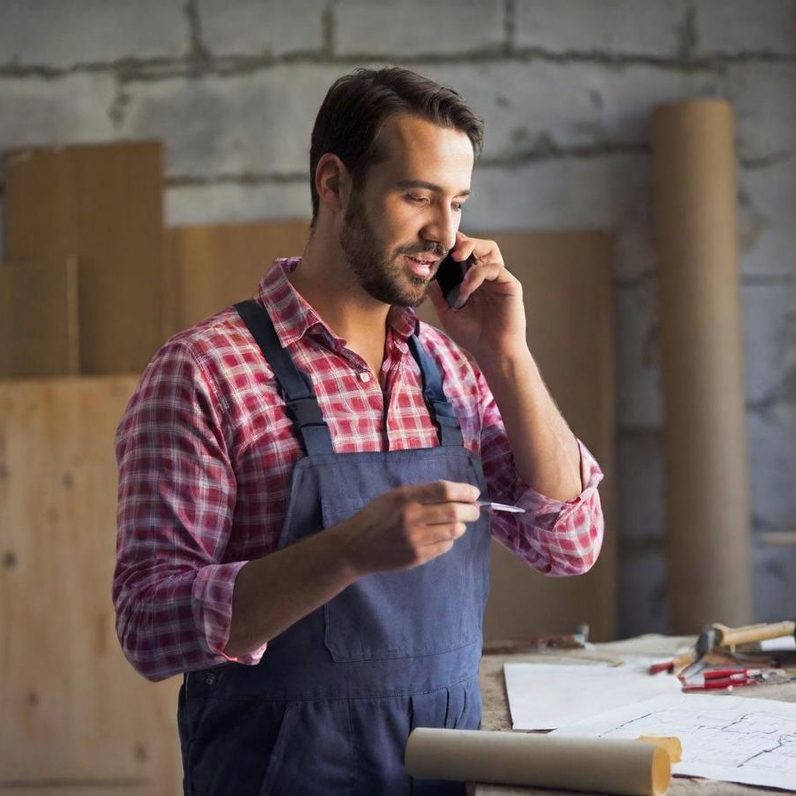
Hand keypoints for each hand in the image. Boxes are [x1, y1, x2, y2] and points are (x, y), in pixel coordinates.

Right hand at [335, 480, 480, 575]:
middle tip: (474, 510)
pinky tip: (440, 536)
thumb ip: (421, 494)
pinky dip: (448, 540)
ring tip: (456, 523)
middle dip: (471, 510)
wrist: (355, 548)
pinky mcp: (417, 557)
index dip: (465, 491)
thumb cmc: (375, 517)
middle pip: (455, 512)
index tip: (474, 493)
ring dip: (461, 526)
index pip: (444, 491)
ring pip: (454, 531)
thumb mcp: (393, 496)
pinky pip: (445, 546)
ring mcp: (416, 540)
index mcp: (406, 497)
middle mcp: (412, 518)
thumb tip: (456, 495)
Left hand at [428, 233, 526, 360]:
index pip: (464, 254)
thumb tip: (426, 274)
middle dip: (462, 241)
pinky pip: (493, 267)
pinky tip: (466, 289)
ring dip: (471, 247)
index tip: (436, 249)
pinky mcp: (510, 284)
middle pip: (477, 245)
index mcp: (473, 281)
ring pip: (489, 248)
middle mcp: (487, 276)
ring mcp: (499, 279)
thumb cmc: (472, 335)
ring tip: (455, 259)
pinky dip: (476, 274)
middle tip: (447, 250)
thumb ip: (438, 293)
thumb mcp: (447, 312)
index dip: (452, 248)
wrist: (492, 352)